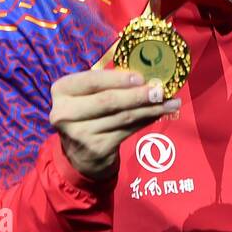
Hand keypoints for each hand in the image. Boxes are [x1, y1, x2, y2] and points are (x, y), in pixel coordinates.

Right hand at [49, 68, 180, 179]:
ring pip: (122, 117)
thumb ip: (108, 85)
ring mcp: (79, 134)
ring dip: (150, 109)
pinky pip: (128, 130)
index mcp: (61, 91)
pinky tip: (159, 114)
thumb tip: (146, 76)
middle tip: (160, 90)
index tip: (141, 77)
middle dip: (138, 95)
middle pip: (108, 100)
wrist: (79, 154)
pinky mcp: (96, 149)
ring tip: (170, 102)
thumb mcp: (87, 96)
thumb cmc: (87, 114)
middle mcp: (64, 113)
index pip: (91, 81)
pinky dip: (146, 120)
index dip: (118, 78)